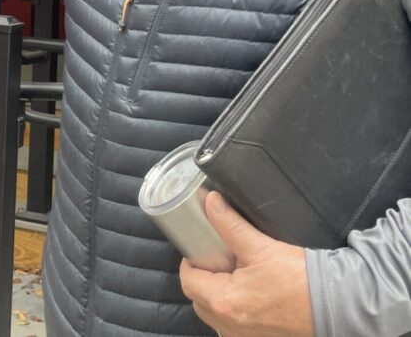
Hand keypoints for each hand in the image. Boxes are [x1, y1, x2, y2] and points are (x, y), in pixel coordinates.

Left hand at [179, 192, 313, 336]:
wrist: (337, 306)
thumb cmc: (301, 281)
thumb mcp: (260, 247)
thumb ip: (230, 224)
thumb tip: (211, 202)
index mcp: (224, 302)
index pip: (189, 280)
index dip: (191, 261)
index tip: (201, 248)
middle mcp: (229, 325)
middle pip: (199, 299)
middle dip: (203, 277)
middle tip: (216, 258)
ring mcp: (244, 335)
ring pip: (214, 312)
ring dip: (216, 293)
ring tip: (233, 273)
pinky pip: (232, 324)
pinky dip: (233, 307)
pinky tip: (247, 291)